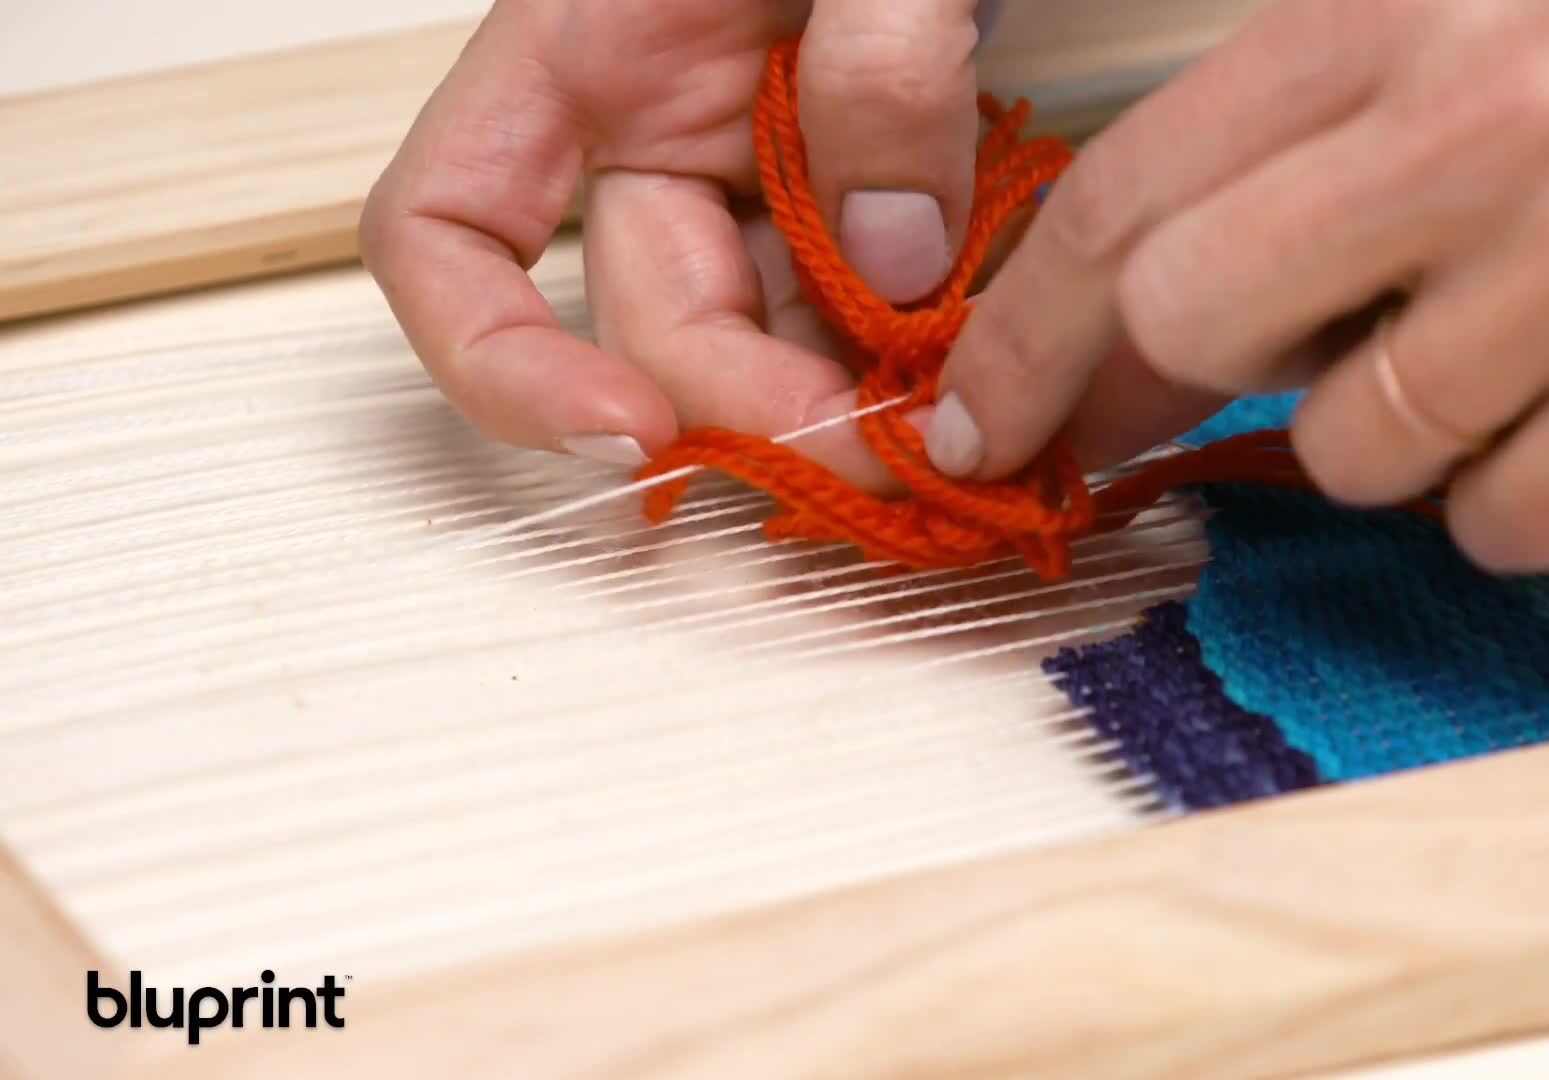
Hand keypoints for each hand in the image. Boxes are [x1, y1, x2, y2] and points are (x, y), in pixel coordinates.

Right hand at [360, 0, 998, 489]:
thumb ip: (882, 63)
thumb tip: (892, 262)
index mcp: (588, 49)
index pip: (443, 229)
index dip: (495, 359)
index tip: (623, 431)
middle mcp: (653, 130)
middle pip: (655, 330)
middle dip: (762, 410)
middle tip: (891, 446)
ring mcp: (753, 172)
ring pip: (771, 343)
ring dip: (853, 399)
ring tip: (962, 407)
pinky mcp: (850, 194)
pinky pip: (859, 311)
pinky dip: (913, 356)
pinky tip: (983, 362)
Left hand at [928, 0, 1548, 571]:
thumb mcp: (1497, 51)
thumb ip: (1302, 166)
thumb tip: (1114, 340)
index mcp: (1417, 8)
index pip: (1134, 186)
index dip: (1025, 322)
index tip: (978, 413)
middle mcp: (1494, 112)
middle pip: (1190, 317)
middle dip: (1195, 380)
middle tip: (1279, 382)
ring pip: (1347, 447)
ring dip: (1414, 433)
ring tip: (1540, 346)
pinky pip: (1493, 521)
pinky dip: (1531, 495)